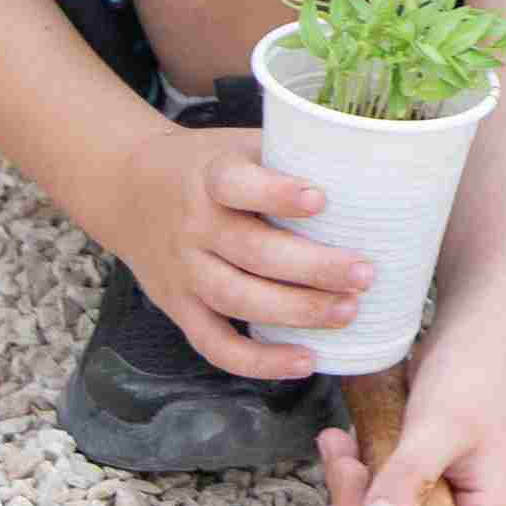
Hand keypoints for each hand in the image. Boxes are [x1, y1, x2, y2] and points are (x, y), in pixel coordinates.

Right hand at [107, 119, 365, 382]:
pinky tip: (306, 361)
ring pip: (238, 300)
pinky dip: (258, 362)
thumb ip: (291, 154)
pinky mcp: (179, 307)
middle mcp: (193, 226)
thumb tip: (376, 166)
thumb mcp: (239, 144)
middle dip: (313, 267)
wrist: (129, 188)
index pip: (236, 184)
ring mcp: (184, 271)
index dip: (277, 193)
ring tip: (348, 312)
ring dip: (296, 312)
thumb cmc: (209, 166)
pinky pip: (215, 344)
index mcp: (210, 176)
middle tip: (365, 274)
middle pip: (252, 252)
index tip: (320, 199)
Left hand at [317, 336, 505, 505]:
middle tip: (345, 465)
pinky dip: (354, 478)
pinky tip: (344, 442)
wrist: (476, 334)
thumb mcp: (438, 425)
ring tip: (339, 445)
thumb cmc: (473, 376)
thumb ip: (409, 477)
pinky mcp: (420, 486)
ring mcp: (442, 505)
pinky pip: (377, 503)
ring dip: (350, 493)